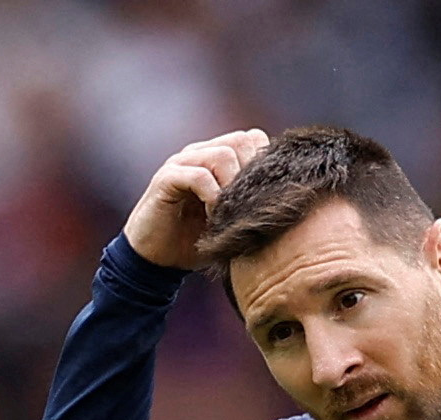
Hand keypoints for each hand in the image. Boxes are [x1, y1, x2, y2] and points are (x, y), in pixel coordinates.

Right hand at [124, 129, 270, 268]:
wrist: (153, 259)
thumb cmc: (193, 240)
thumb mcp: (229, 221)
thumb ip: (249, 204)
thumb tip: (287, 201)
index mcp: (216, 157)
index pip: (252, 139)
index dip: (264, 164)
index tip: (265, 197)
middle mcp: (200, 153)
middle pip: (241, 140)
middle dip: (251, 174)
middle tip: (248, 207)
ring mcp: (181, 162)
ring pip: (222, 155)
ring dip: (232, 187)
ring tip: (229, 214)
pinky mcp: (166, 179)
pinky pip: (198, 176)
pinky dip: (212, 197)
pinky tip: (213, 219)